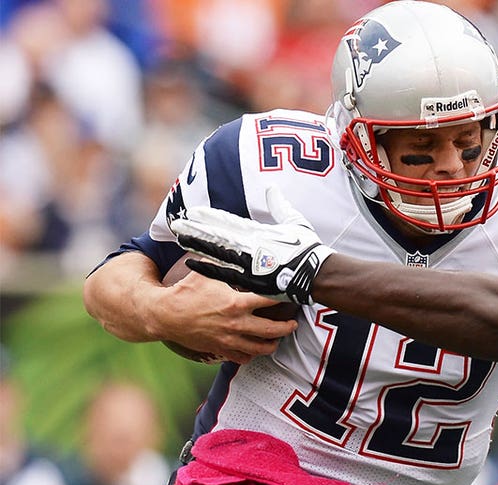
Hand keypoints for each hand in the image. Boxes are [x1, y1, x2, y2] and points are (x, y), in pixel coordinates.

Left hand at [169, 185, 333, 304]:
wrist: (317, 272)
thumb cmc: (309, 249)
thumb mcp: (295, 222)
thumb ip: (280, 206)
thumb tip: (272, 188)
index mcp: (259, 232)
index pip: (228, 222)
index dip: (209, 216)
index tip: (193, 211)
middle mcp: (249, 245)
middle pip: (216, 234)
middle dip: (196, 227)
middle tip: (176, 222)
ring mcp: (247, 262)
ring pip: (215, 250)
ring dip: (196, 243)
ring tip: (179, 237)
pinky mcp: (249, 279)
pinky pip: (222, 272)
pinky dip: (206, 266)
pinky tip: (190, 261)